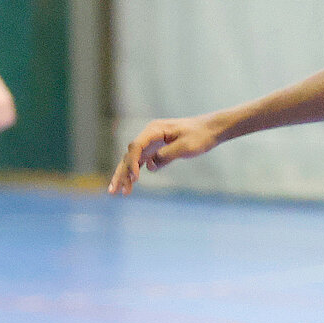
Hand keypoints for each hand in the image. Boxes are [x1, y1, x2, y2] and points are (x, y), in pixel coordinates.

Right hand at [109, 115, 223, 193]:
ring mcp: (152, 143)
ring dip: (126, 176)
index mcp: (154, 130)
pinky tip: (131, 186)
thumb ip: (166, 155)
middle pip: (130, 155)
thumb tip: (150, 166)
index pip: (136, 147)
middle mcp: (150, 135)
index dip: (132, 163)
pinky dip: (136, 173)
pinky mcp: (157, 150)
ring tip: (121, 193)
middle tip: (113, 190)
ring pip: (134, 160)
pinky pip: (142, 162)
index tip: (136, 179)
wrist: (210, 130)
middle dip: (121, 173)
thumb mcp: (185, 147)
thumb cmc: (199, 136)